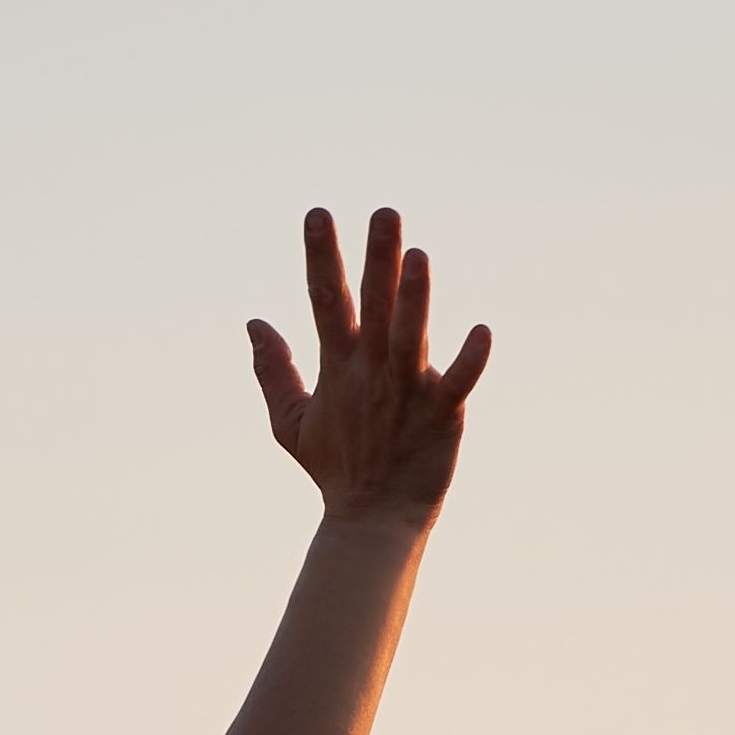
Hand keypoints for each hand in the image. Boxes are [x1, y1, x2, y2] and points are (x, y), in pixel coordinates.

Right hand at [249, 207, 489, 524]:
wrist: (373, 522)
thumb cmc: (337, 469)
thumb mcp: (291, 423)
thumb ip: (273, 370)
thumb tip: (253, 321)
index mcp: (338, 367)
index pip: (326, 301)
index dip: (321, 256)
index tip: (318, 213)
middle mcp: (372, 372)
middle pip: (375, 306)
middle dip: (377, 259)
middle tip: (385, 213)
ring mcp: (408, 391)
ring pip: (412, 336)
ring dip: (415, 298)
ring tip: (419, 256)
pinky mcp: (443, 414)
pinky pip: (458, 383)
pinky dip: (470, 360)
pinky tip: (482, 331)